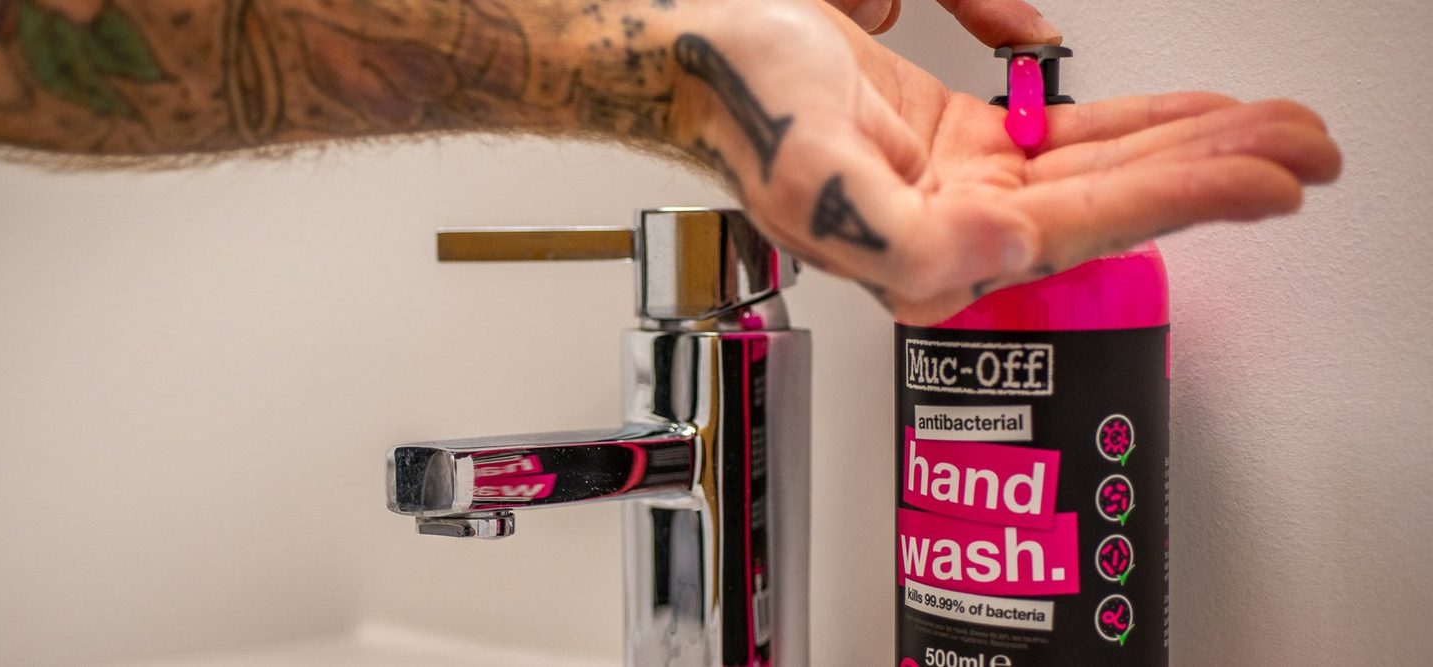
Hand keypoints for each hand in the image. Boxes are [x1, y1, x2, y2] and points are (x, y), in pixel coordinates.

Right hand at [667, 0, 1339, 322]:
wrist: (687, 45)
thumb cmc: (735, 99)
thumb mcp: (812, 172)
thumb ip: (906, 236)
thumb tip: (1001, 253)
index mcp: (921, 251)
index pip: (1081, 227)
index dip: (1182, 200)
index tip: (1269, 179)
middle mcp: (948, 226)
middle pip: (1110, 199)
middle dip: (1216, 173)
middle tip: (1308, 150)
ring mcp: (956, 181)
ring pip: (1097, 165)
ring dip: (1189, 144)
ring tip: (1272, 130)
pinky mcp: (953, 138)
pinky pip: (1060, 133)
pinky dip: (1129, 119)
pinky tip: (1175, 111)